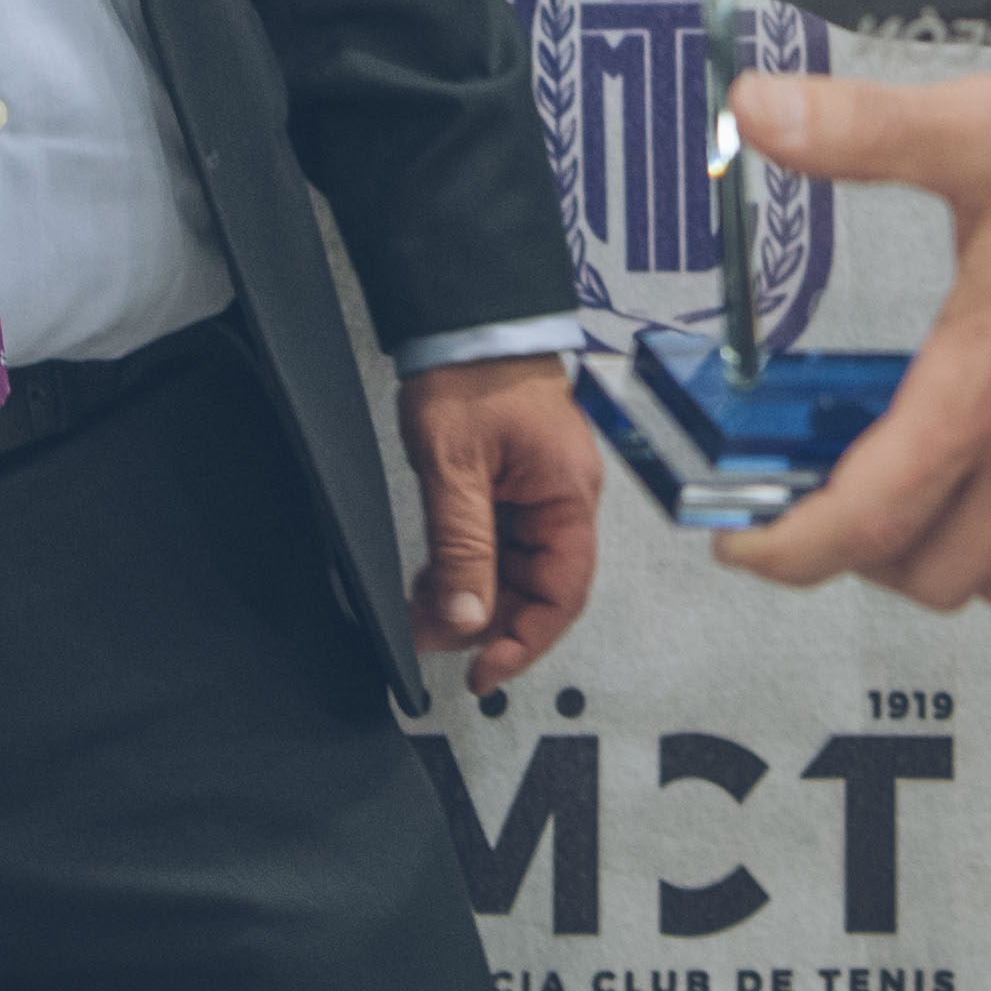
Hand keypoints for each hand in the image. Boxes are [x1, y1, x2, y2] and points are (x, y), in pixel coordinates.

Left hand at [392, 352, 602, 684]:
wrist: (463, 317)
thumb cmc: (472, 374)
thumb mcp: (457, 468)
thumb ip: (463, 548)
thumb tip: (466, 620)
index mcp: (568, 497)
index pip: (563, 593)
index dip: (526, 641)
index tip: (483, 673)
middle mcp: (562, 499)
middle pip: (538, 587)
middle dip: (489, 623)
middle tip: (433, 642)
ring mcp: (538, 491)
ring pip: (514, 570)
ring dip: (473, 598)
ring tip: (422, 616)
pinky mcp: (511, 482)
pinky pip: (496, 542)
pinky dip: (465, 567)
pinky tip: (430, 582)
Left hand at [714, 55, 990, 614]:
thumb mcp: (986, 130)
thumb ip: (864, 130)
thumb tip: (760, 111)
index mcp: (987, 380)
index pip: (864, 515)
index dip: (788, 548)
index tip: (746, 540)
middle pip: (929, 569)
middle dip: (865, 551)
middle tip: (839, 493)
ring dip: (958, 559)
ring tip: (930, 501)